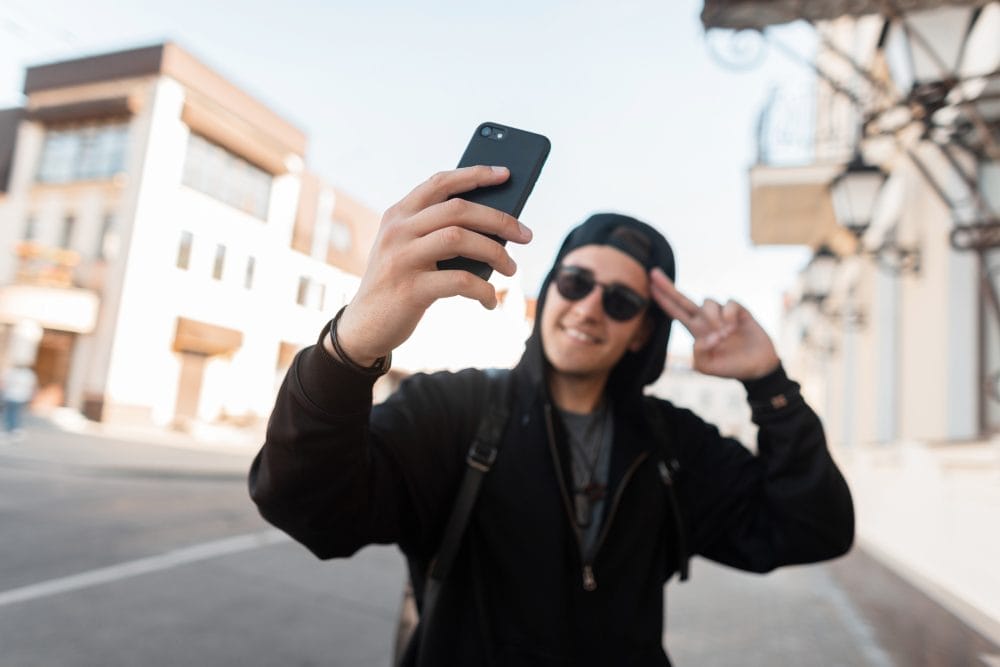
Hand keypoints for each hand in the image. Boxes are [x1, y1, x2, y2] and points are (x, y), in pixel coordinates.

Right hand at [332, 166, 532, 365]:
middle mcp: (397, 230)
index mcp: (398, 214)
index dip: (475, 175)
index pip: (440, 182)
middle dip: (499, 219)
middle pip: (458, 209)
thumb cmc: (398, 284)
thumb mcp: (409, 250)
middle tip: (526, 235)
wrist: (364, 327)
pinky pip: (460, 281)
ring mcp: (401, 258)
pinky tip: (490, 300)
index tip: (506, 174)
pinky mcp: (410, 289)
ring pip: (459, 238)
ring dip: (495, 252)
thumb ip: (437, 233)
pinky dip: (483, 290)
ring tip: (511, 268)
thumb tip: (495, 229)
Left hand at [650, 268, 779, 380]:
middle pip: (683, 299)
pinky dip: (728, 315)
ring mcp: (722, 313)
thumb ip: (698, 356)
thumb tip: (701, 338)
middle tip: (653, 272)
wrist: (757, 367)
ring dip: (713, 319)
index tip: (649, 286)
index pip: (675, 312)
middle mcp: (706, 319)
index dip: (663, 300)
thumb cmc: (730, 367)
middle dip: (667, 287)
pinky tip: (733, 326)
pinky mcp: (739, 310)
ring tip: (724, 335)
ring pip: (707, 302)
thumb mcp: (708, 368)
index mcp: (695, 331)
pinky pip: (728, 303)